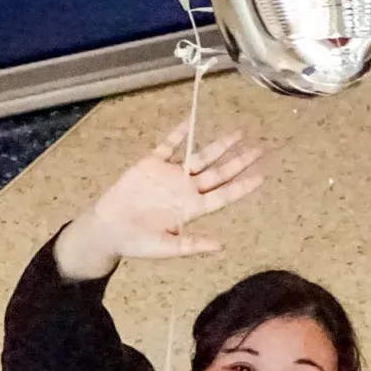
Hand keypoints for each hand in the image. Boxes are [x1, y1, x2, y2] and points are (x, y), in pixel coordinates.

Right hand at [53, 126, 265, 278]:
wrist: (109, 230)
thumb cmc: (138, 243)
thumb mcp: (167, 248)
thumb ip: (193, 245)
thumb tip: (221, 247)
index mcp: (192, 209)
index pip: (223, 195)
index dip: (242, 186)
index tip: (261, 176)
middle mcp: (186, 190)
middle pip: (218, 173)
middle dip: (238, 161)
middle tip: (259, 150)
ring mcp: (170, 175)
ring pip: (200, 156)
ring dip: (218, 145)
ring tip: (237, 134)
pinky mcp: (152, 164)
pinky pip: (168, 145)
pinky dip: (179, 134)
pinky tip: (191, 121)